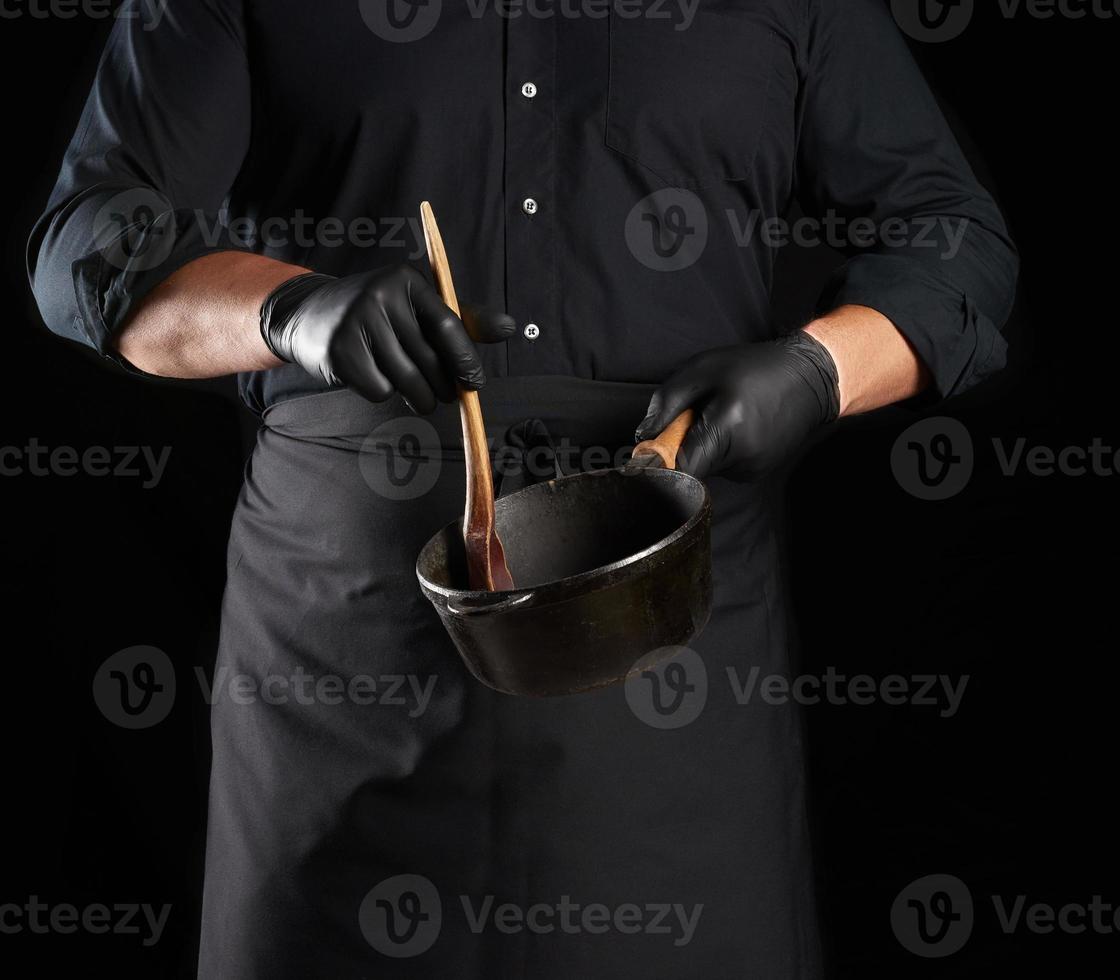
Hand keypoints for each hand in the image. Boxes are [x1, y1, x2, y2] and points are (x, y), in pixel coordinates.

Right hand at [259, 264, 514, 412]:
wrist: (308, 314)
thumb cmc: (379, 314)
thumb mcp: (419, 308)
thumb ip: (464, 320)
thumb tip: (510, 328)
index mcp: (406, 279)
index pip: (448, 325)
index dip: (465, 359)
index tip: (475, 383)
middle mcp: (380, 294)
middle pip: (429, 359)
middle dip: (444, 387)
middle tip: (445, 396)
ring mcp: (357, 321)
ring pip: (406, 380)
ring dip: (419, 397)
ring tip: (420, 396)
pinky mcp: (339, 350)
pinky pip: (379, 389)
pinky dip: (383, 392)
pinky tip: (374, 377)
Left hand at [635, 333, 839, 479]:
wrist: (810, 378)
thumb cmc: (756, 368)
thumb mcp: (703, 369)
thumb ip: (667, 402)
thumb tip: (643, 435)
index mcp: (728, 428)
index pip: (682, 468)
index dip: (663, 461)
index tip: (655, 449)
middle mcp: (743, 456)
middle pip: (692, 467)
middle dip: (685, 444)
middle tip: (698, 416)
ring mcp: (753, 468)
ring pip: (707, 467)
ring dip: (704, 446)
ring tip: (724, 417)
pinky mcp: (758, 471)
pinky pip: (724, 466)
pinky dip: (722, 449)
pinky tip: (738, 427)